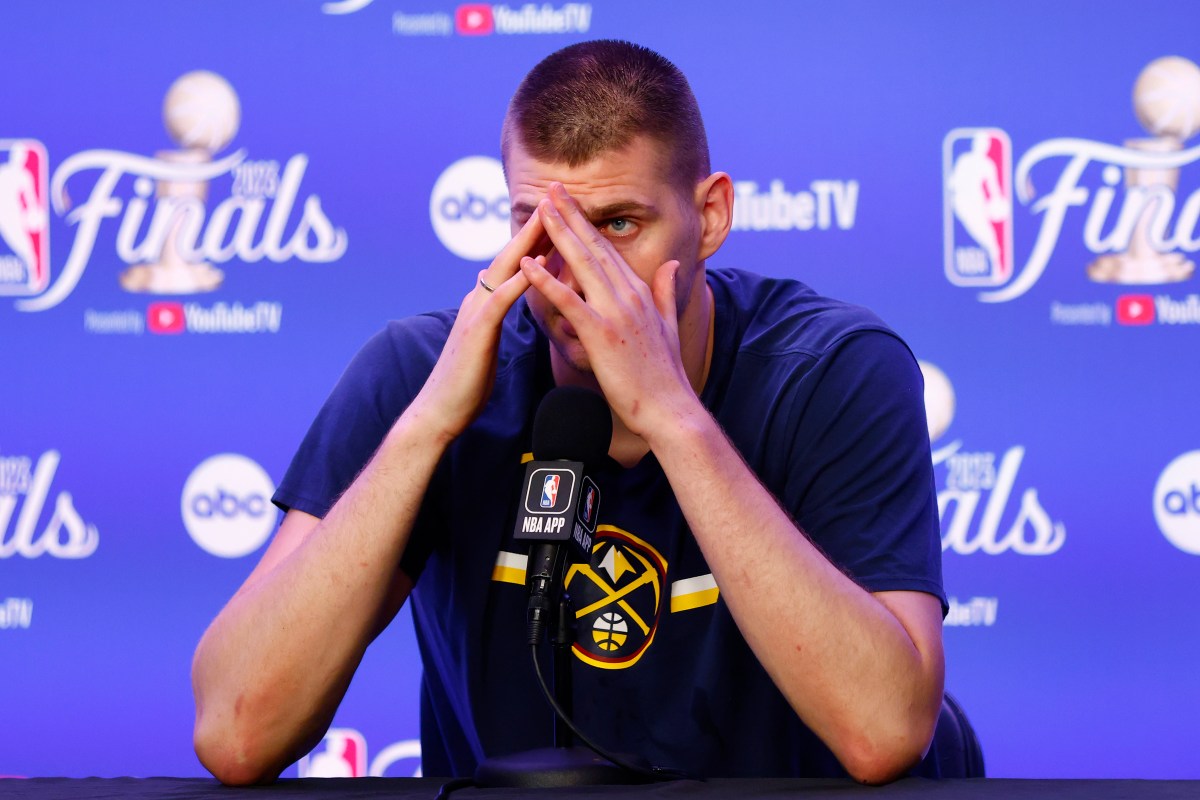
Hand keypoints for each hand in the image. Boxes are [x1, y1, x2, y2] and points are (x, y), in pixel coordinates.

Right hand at [407, 210, 546, 440]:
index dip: (537, 239)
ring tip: (549, 219)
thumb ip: (495, 315)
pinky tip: (535, 269)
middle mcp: (479, 299)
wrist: (441, 411)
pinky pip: (498, 302)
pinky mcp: (476, 332)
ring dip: (526, 243)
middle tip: (557, 199)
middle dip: (534, 227)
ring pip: (504, 269)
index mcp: (486, 302)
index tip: (561, 217)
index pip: (516, 262)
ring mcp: (475, 312)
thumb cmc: (468, 382)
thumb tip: (505, 298)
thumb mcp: (488, 340)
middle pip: (511, 255)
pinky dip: (516, 282)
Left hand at [520, 183, 697, 437]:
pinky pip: (569, 302)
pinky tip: (527, 265)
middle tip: (550, 188)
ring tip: (539, 209)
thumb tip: (672, 266)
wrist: (669, 409)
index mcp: (639, 293)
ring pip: (581, 265)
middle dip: (570, 216)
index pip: (608, 250)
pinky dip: (547, 282)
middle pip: (593, 247)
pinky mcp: (601, 335)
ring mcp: (615, 313)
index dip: (587, 223)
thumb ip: (666, 292)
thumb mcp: (669, 326)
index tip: (570, 202)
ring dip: (558, 235)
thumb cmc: (665, 375)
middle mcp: (628, 296)